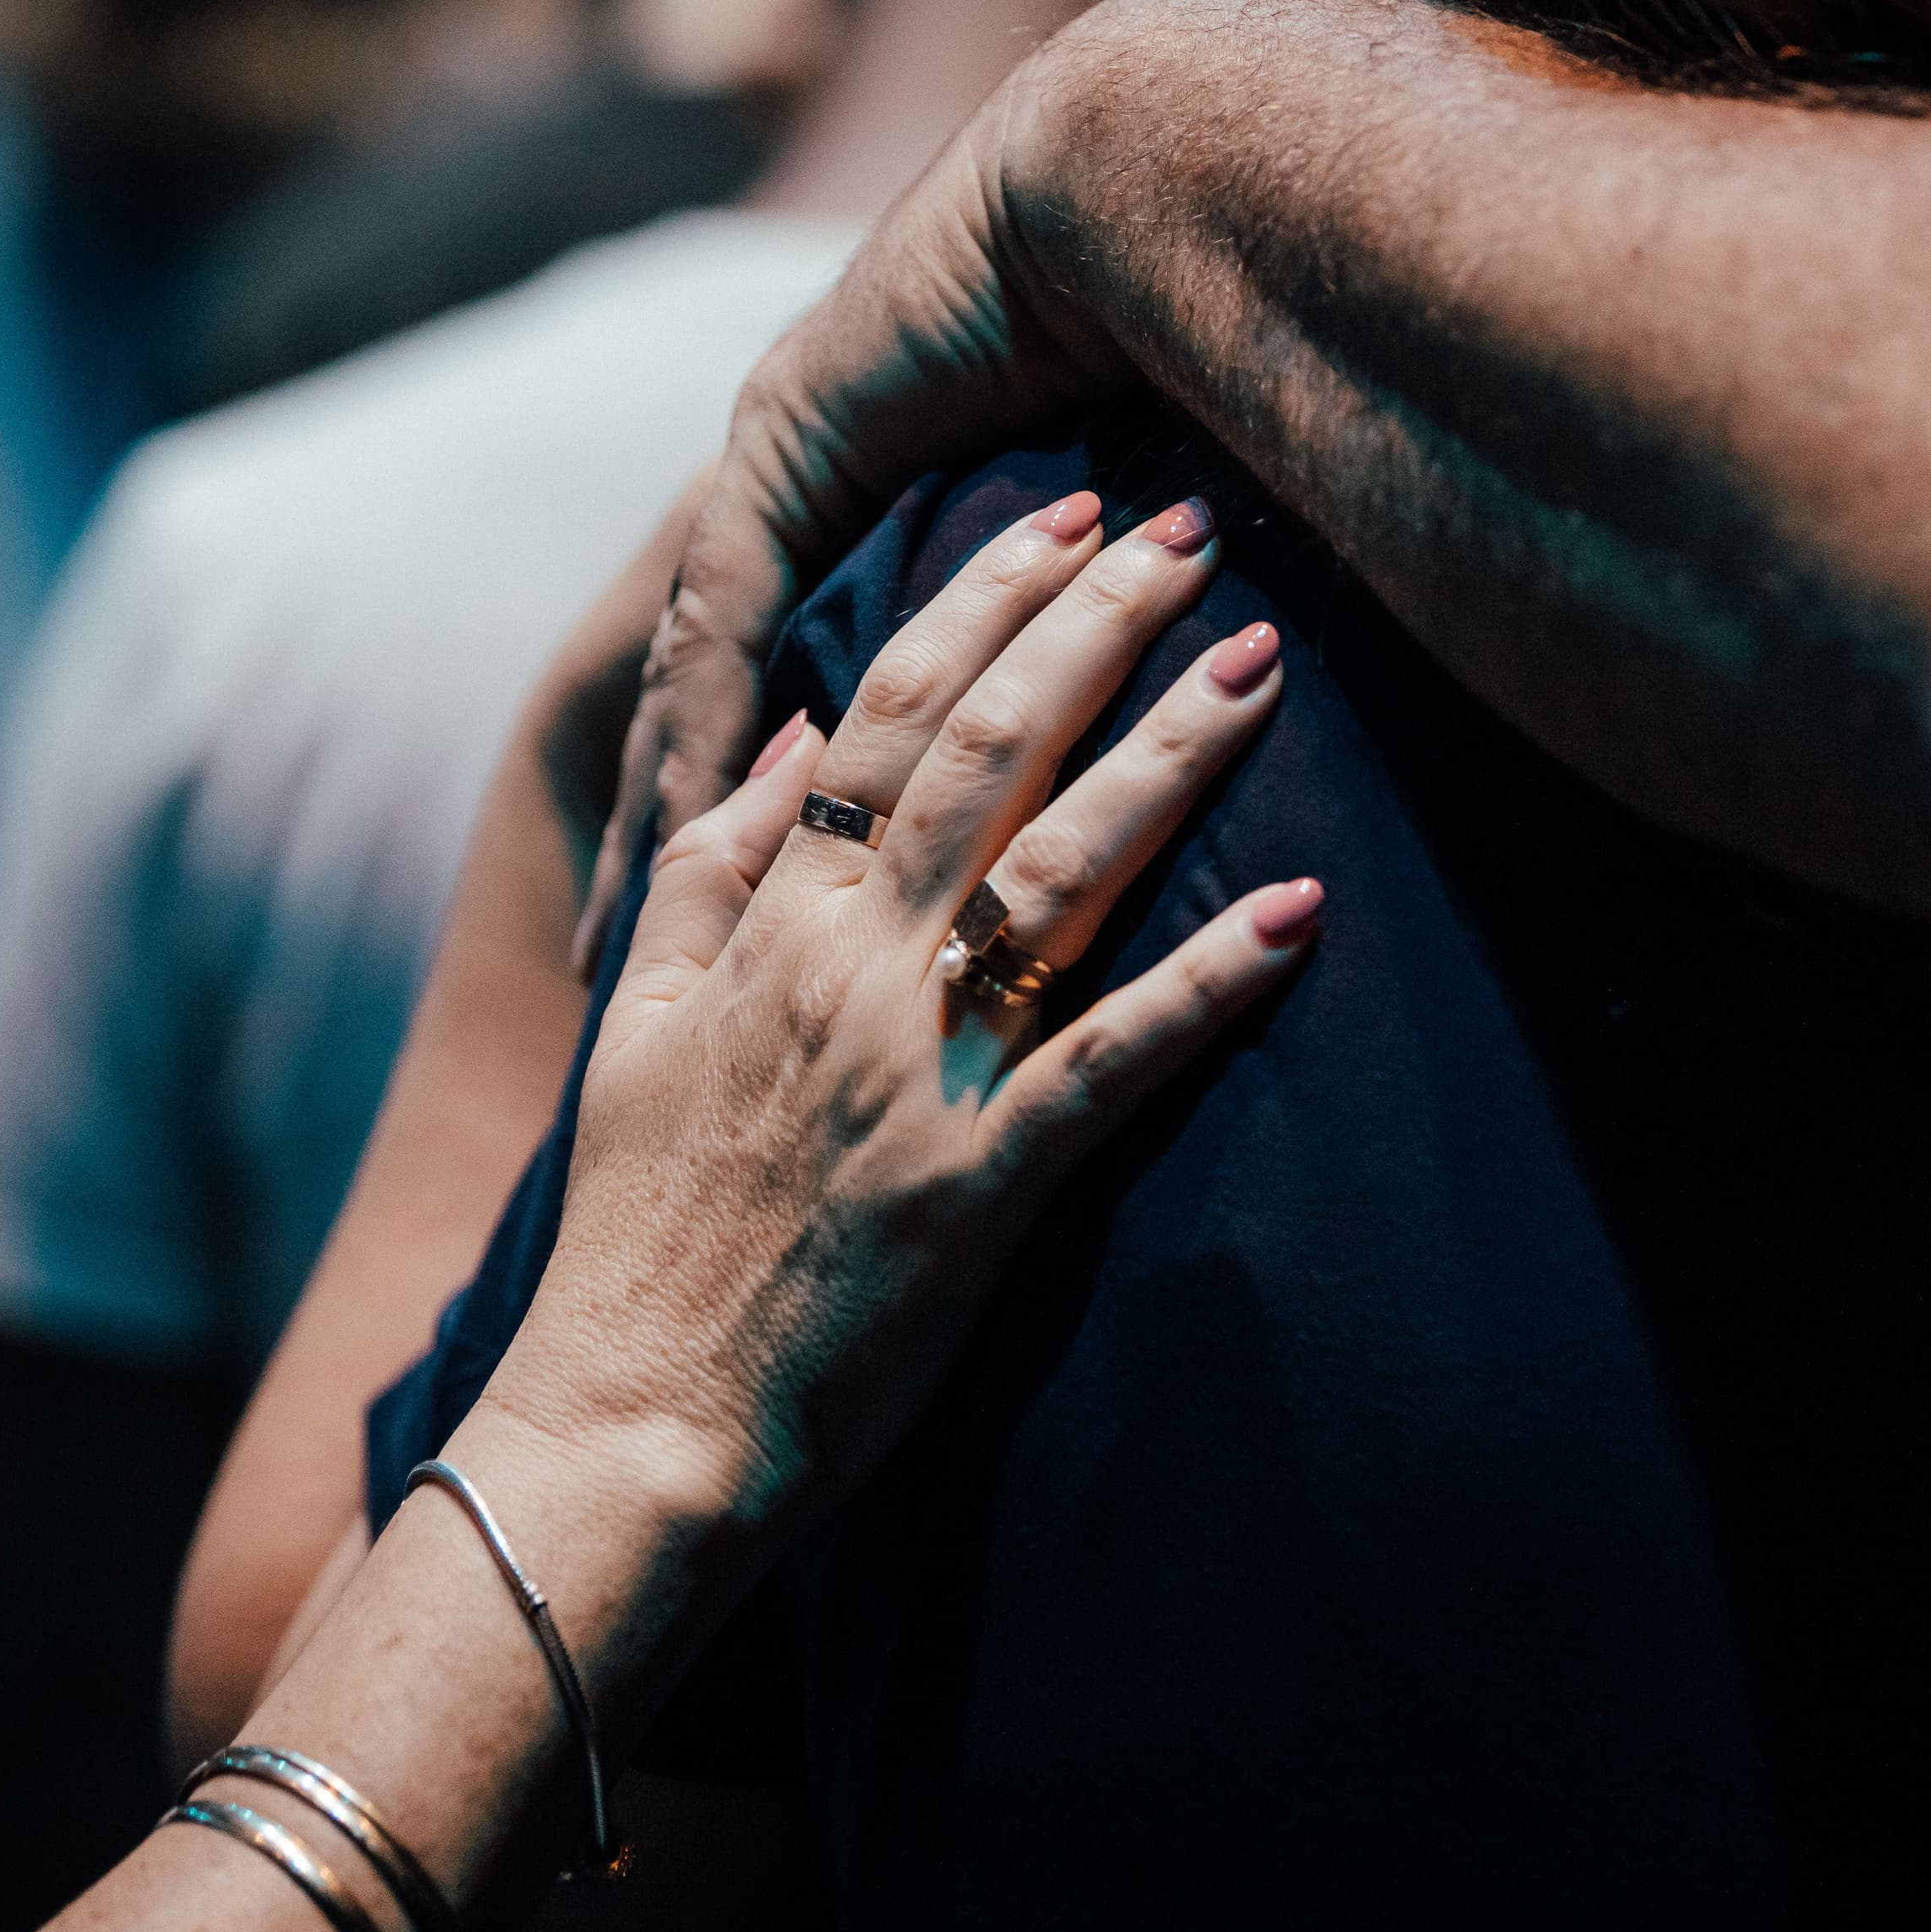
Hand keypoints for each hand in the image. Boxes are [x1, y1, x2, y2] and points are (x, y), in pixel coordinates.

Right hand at [495, 491, 1319, 1524]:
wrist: (632, 1415)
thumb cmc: (639, 1227)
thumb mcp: (639, 1022)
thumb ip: (705, 869)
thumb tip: (791, 735)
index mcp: (770, 924)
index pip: (888, 717)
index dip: (984, 601)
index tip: (1067, 516)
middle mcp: (849, 970)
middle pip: (990, 754)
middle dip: (1099, 623)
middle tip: (1199, 528)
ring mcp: (918, 1071)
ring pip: (1059, 872)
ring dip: (1170, 756)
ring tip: (1263, 660)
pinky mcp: (980, 1183)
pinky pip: (1112, 1063)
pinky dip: (1206, 987)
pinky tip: (1298, 916)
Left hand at [572, 56, 1134, 971]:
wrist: (1121, 212)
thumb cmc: (1160, 341)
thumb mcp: (1107, 529)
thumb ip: (1074, 624)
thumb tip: (1142, 722)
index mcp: (853, 503)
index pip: (771, 687)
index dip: (736, 806)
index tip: (708, 926)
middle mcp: (789, 490)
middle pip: (696, 700)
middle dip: (661, 835)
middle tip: (606, 964)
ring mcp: (766, 466)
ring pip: (682, 677)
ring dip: (656, 810)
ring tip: (620, 939)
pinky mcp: (774, 453)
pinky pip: (721, 623)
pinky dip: (703, 733)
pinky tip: (682, 834)